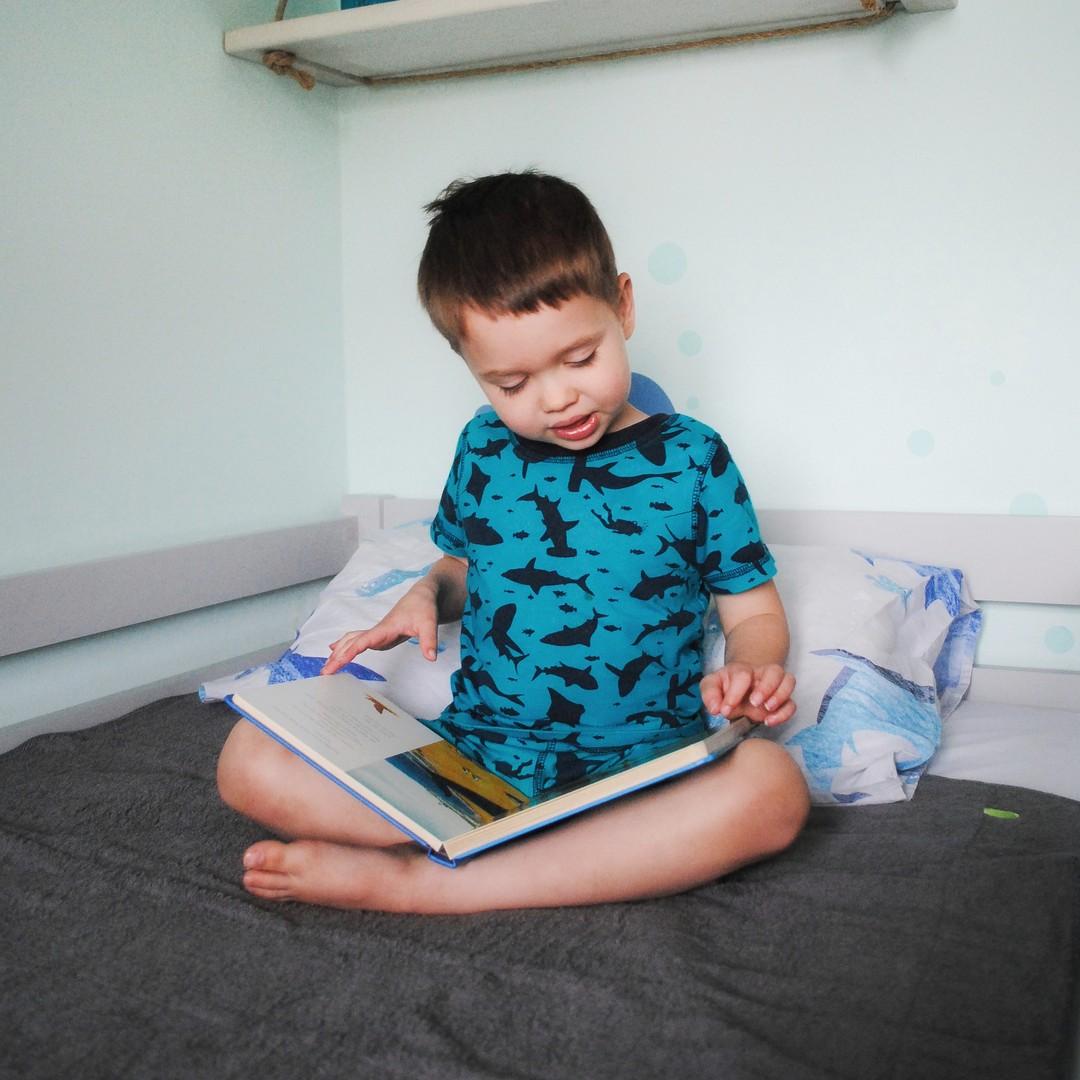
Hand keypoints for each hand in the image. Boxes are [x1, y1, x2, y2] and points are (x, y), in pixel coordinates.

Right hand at [321, 585, 439, 674]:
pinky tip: (335, 651)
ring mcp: (376, 633)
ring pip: (351, 641)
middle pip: (352, 643)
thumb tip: (431, 657)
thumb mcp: (429, 623)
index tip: (336, 662)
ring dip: (338, 652)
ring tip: (325, 667)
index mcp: (385, 628)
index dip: (349, 652)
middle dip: (337, 657)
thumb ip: (429, 640)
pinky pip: (356, 641)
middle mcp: (377, 631)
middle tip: (324, 673)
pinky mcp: (379, 635)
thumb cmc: (424, 607)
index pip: (363, 641)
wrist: (422, 595)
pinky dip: (344, 647)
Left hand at [700, 662, 795, 727]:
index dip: (735, 692)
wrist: (740, 690)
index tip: (725, 709)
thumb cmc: (727, 688)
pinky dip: (784, 713)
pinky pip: (792, 704)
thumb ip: (710, 695)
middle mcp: (762, 675)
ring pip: (789, 682)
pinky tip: (769, 721)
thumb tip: (715, 708)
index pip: (743, 675)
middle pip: (774, 671)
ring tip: (766, 709)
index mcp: (742, 670)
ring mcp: (775, 687)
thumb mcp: (712, 687)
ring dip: (780, 696)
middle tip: (754, 702)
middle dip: (766, 687)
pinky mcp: (782, 702)